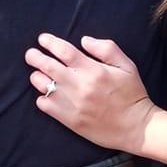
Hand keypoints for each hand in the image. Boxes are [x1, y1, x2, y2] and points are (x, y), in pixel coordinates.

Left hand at [25, 33, 156, 154]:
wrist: (135, 127)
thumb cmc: (132, 94)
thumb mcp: (127, 66)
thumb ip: (107, 49)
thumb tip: (84, 40)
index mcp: (94, 70)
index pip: (64, 51)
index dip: (50, 43)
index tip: (42, 39)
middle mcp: (80, 86)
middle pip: (48, 66)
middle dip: (35, 57)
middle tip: (31, 54)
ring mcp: (72, 104)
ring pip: (43, 86)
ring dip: (37, 77)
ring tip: (38, 74)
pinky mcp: (69, 120)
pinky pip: (45, 106)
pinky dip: (42, 98)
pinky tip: (47, 95)